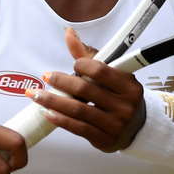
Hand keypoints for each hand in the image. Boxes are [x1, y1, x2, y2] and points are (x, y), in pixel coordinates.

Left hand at [27, 28, 145, 152]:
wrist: (137, 128)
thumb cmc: (120, 97)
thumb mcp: (112, 76)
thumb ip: (89, 56)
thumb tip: (69, 34)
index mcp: (129, 86)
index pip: (101, 70)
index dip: (83, 64)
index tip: (74, 64)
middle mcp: (124, 106)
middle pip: (85, 89)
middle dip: (61, 81)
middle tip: (47, 77)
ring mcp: (115, 125)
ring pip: (77, 110)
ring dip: (53, 101)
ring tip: (36, 95)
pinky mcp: (104, 140)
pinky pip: (77, 128)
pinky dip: (60, 119)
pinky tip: (47, 112)